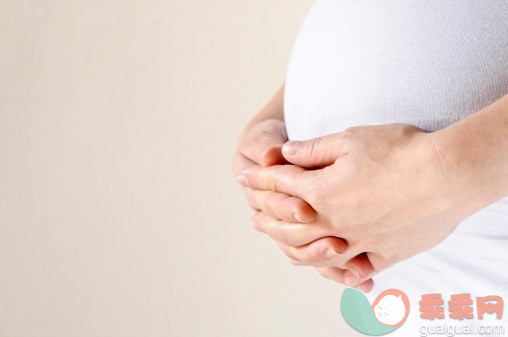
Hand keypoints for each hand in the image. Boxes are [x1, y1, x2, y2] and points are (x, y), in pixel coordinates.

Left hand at [239, 123, 478, 284]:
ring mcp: (358, 241)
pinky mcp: (384, 253)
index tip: (245, 177)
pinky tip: (328, 264)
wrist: (448, 174)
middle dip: (267, 218)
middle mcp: (335, 220)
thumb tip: (286, 153)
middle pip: (289, 224)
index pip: (281, 183)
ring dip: (292, 246)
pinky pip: (352, 267)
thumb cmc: (401, 150)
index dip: (260, 178)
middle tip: (254, 218)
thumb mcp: (351, 139)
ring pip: (314, 251)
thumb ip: (314, 149)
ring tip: (279, 244)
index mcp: (322, 190)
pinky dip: (336, 268)